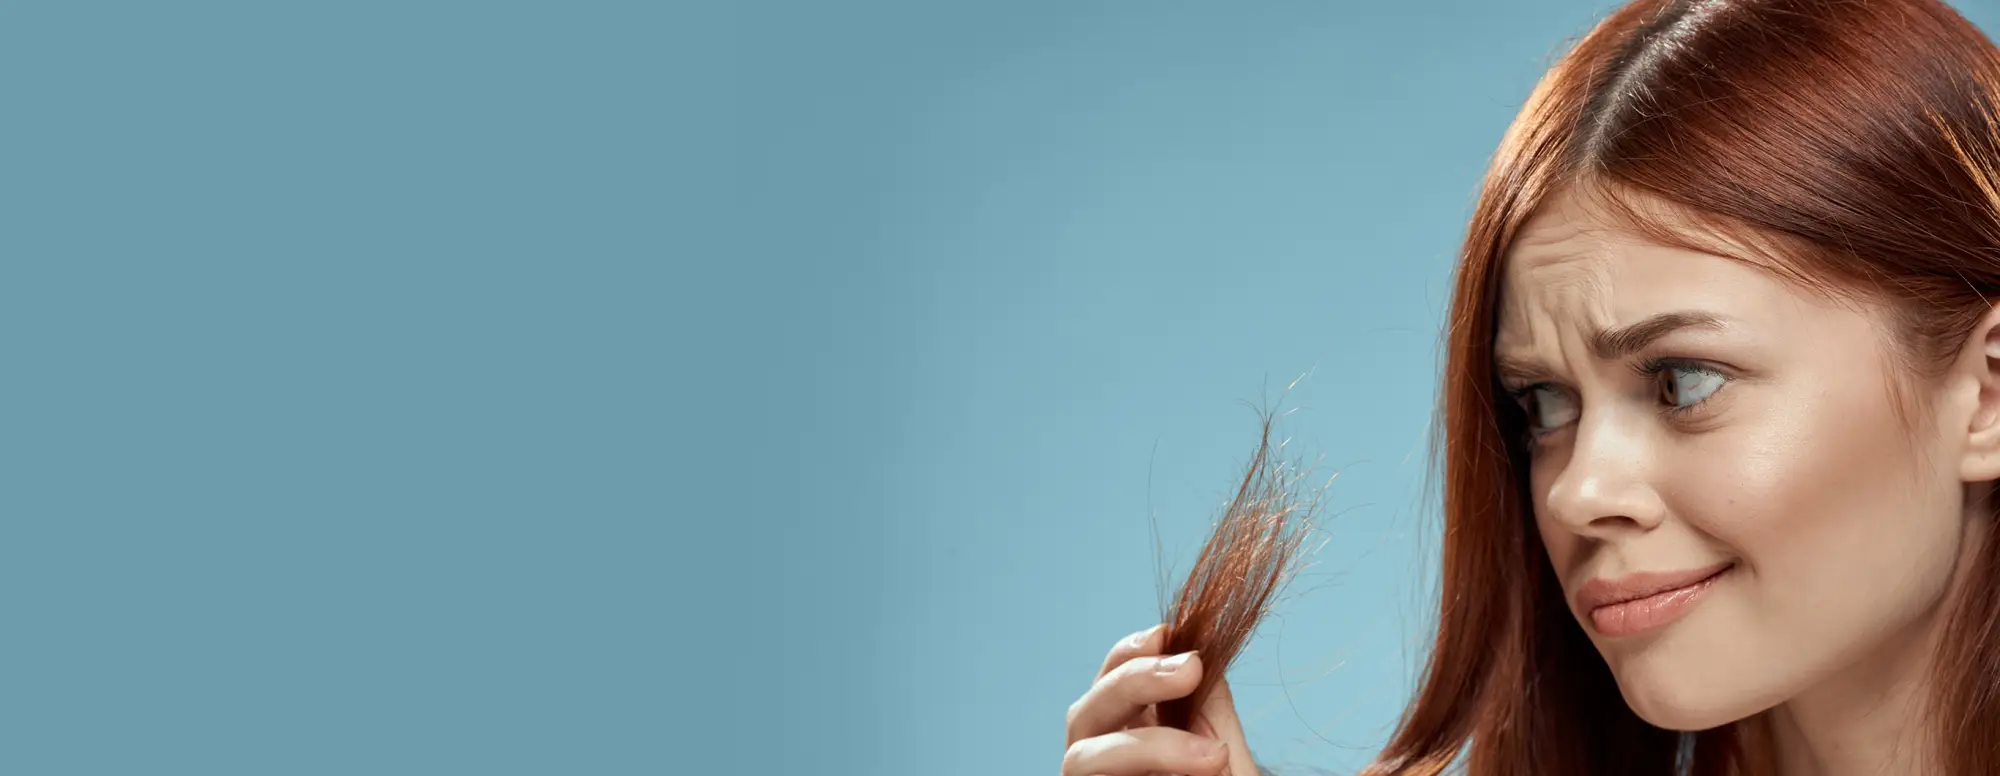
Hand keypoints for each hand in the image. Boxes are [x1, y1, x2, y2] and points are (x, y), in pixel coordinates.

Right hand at [1062, 623, 1258, 775]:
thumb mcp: (1223, 754)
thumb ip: (1210, 711)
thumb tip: (1204, 653)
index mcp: (1127, 730)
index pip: (1111, 676)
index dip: (1131, 649)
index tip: (1170, 633)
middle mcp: (1098, 758)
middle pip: (1087, 707)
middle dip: (1135, 679)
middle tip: (1191, 669)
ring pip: (1081, 757)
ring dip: (1148, 746)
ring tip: (1210, 756)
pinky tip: (1198, 773)